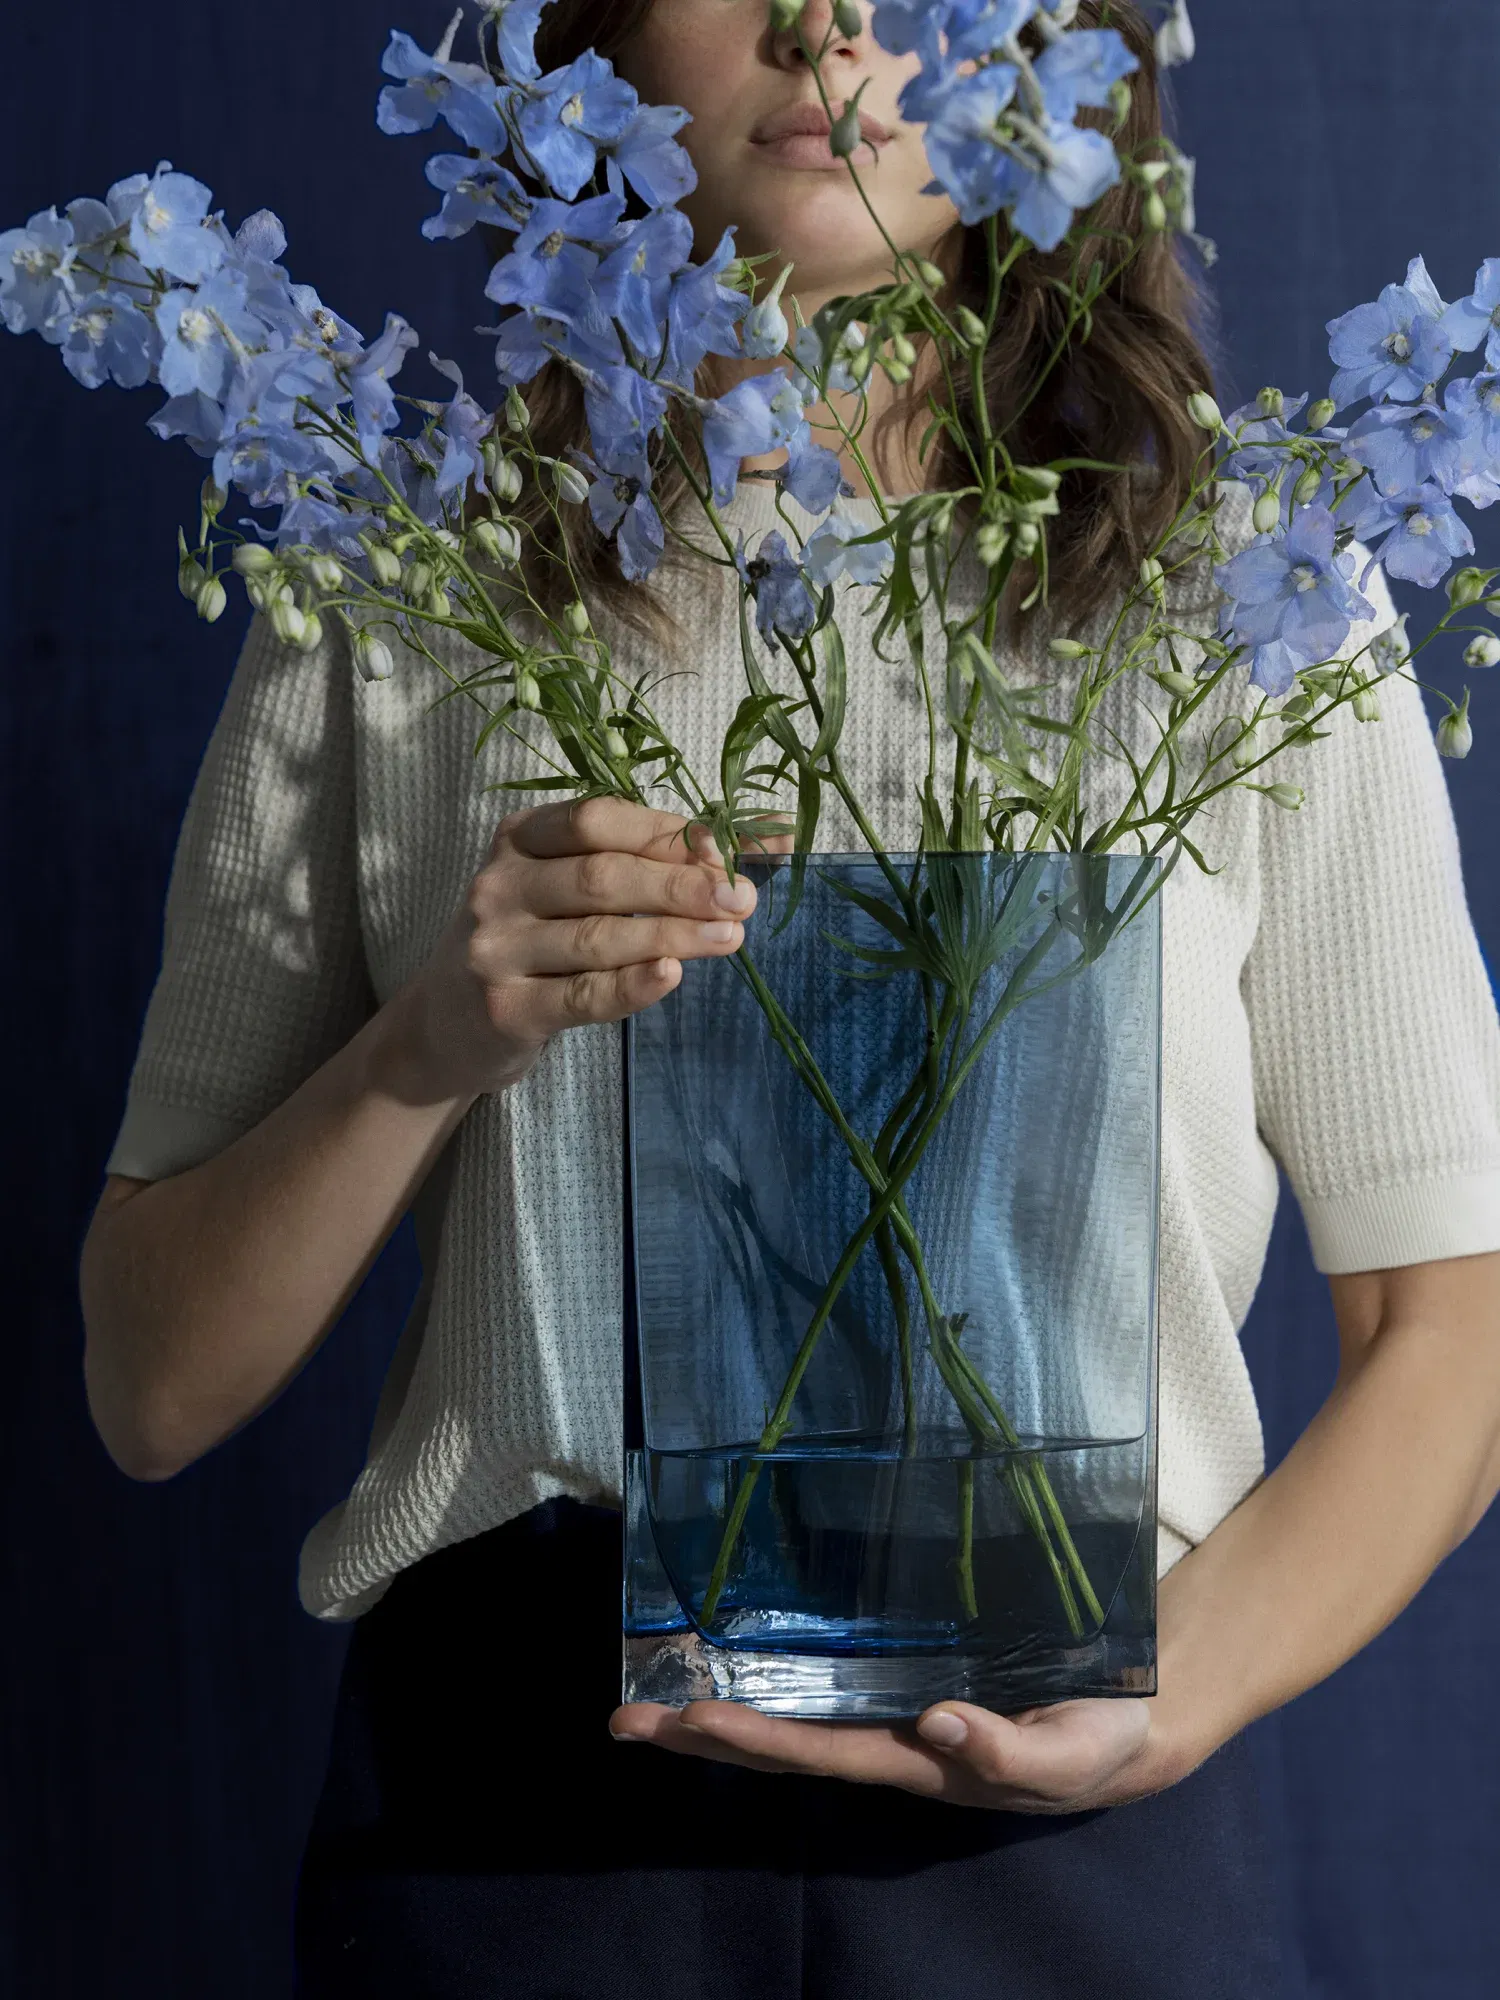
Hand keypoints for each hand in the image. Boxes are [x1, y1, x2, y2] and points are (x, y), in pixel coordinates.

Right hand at [390, 796, 763, 1100]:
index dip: (666, 834)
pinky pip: (582, 995)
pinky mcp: (506, 1010)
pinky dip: (633, 985)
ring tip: (731, 937)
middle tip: (741, 899)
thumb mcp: (564, 887)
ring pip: (598, 936)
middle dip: (681, 885)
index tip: (726, 852)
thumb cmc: (528, 941)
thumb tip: (756, 841)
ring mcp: (497, 950)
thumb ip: (642, 862)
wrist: (446, 1024)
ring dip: (673, 934)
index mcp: (519, 838)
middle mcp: (498, 886)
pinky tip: (673, 975)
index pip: (597, 820)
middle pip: (602, 877)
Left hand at [609, 1695, 1191, 1813]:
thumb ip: (1005, 1747)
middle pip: (783, 1742)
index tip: (689, 1721)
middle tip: (626, 1718)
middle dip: (706, 1733)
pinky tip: (735, 1647)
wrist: (1131, 1720)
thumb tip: (934, 1725)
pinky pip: (827, 1676)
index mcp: (919, 1764)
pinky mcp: (907, 1675)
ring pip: (794, 1712)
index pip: (819, 1752)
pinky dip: (774, 1667)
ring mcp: (893, 1711)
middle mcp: (890, 1741)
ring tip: (653, 1686)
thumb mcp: (1067, 1753)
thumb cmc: (1098, 1739)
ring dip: (724, 1705)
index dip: (754, 1739)